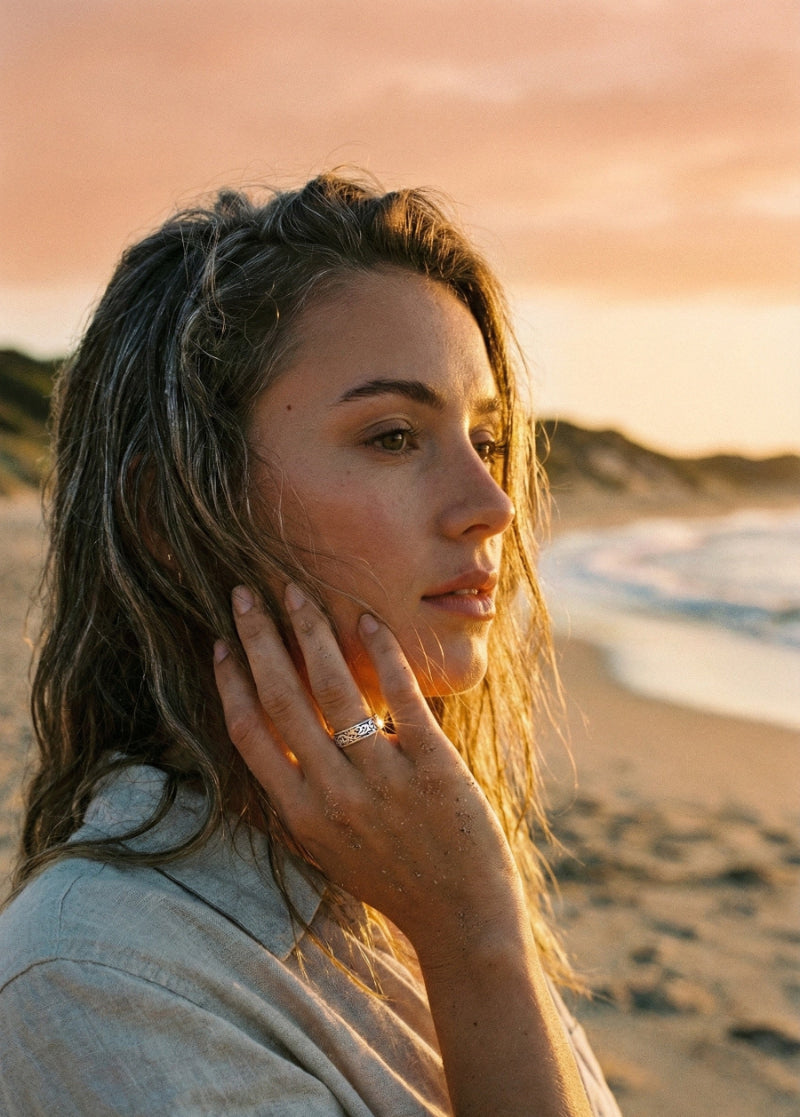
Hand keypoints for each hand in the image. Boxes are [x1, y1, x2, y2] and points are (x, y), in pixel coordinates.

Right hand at [212, 583, 523, 955]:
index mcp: (300, 816)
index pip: (249, 735)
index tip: (221, 642)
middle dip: (259, 638)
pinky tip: (370, 619)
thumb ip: (299, 796)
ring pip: (334, 689)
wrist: (462, 920)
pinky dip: (383, 654)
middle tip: (245, 591)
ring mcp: (383, 781)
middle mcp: (333, 796)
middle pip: (281, 699)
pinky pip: (402, 698)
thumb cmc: (393, 878)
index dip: (230, 682)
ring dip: (311, 631)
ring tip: (297, 591)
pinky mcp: (433, 767)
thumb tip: (274, 738)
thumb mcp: (328, 848)